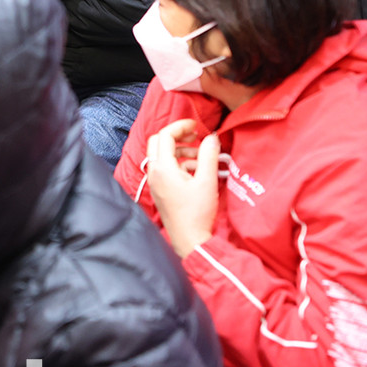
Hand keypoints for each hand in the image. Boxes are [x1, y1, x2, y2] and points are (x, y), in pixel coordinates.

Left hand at [146, 119, 219, 257]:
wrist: (189, 241)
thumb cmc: (197, 213)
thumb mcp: (207, 181)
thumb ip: (209, 155)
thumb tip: (211, 137)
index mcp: (162, 168)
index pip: (165, 135)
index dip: (181, 126)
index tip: (197, 127)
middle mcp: (154, 172)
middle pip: (159, 142)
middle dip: (178, 136)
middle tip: (196, 137)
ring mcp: (156, 182)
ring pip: (162, 155)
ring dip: (181, 150)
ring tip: (202, 156)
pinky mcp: (160, 190)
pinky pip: (166, 168)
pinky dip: (180, 163)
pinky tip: (197, 171)